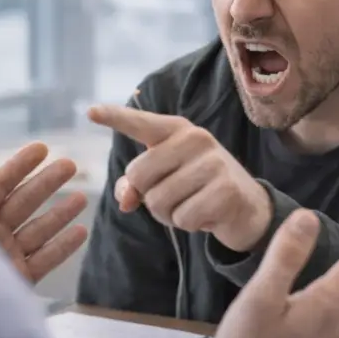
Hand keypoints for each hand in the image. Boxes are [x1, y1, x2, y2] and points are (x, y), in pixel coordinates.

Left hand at [0, 142, 87, 284]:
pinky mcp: (17, 279)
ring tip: (82, 198)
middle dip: (47, 182)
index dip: (20, 165)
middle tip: (70, 164)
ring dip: (61, 213)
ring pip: (38, 229)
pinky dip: (63, 247)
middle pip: (24, 202)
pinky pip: (44, 260)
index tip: (42, 148)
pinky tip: (81, 232)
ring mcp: (5, 255)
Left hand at [88, 104, 271, 251]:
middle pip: (138, 176)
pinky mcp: (225, 190)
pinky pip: (182, 218)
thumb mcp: (166, 180)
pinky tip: (207, 215)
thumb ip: (137, 185)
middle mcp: (195, 139)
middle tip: (175, 196)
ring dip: (170, 215)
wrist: (248, 206)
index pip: (140, 123)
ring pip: (159, 201)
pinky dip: (188, 225)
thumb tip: (125, 200)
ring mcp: (213, 163)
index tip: (90, 111)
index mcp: (177, 131)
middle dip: (149, 196)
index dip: (114, 118)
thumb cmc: (198, 188)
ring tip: (192, 205)